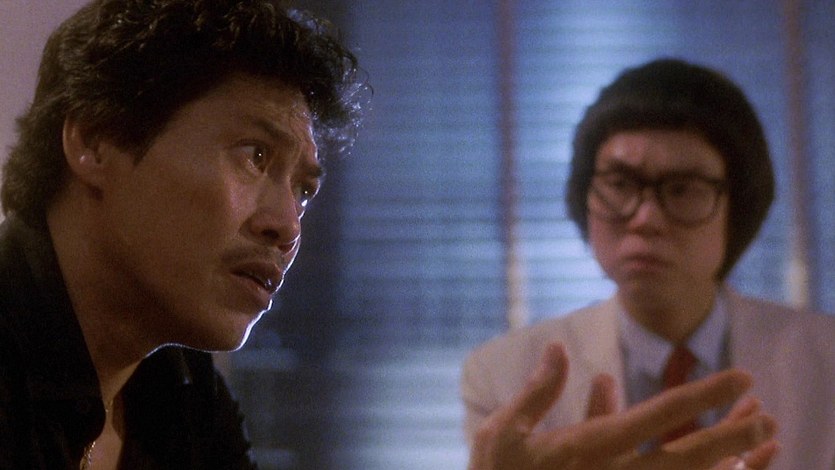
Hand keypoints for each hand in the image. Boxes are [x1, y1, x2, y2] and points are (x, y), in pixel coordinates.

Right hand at [467, 342, 776, 469]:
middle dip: (732, 436)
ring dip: (727, 462)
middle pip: (688, 458)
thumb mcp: (503, 432)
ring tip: (761, 442)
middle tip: (767, 416)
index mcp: (588, 448)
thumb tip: (558, 348)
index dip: (702, 396)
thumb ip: (537, 391)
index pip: (657, 417)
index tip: (739, 377)